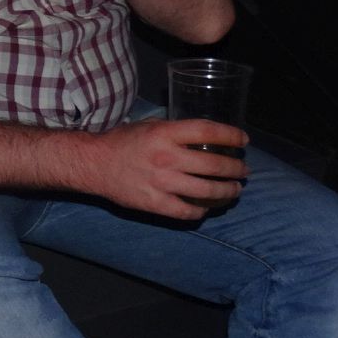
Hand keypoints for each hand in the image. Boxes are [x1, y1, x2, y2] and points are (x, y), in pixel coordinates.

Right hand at [64, 119, 248, 219]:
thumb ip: (175, 130)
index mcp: (165, 134)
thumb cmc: (122, 141)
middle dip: (235, 168)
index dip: (230, 135)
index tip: (243, 141)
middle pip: (214, 165)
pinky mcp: (154, 203)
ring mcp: (161, 183)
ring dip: (227, 191)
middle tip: (243, 170)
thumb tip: (203, 136)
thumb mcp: (149, 125)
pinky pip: (187, 211)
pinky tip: (206, 208)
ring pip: (207, 191)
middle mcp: (166, 157)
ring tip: (234, 190)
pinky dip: (201, 212)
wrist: (94, 164)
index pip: (208, 131)